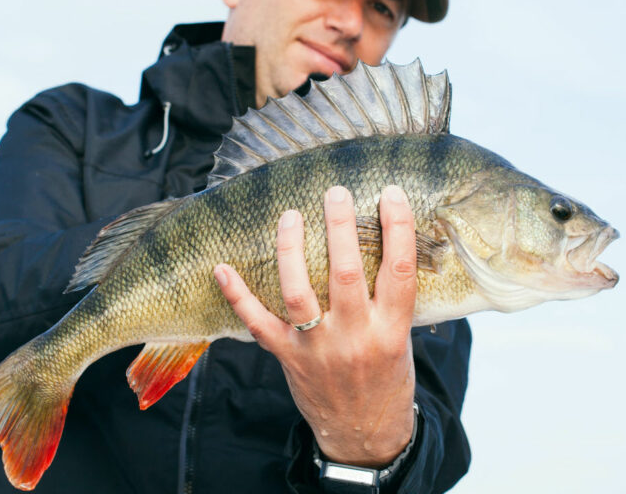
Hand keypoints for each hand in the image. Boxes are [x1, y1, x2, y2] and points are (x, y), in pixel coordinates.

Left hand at [214, 185, 417, 466]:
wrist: (365, 434)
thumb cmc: (387, 378)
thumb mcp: (403, 339)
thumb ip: (392, 298)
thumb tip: (388, 240)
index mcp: (392, 331)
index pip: (399, 272)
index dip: (397, 229)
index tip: (389, 193)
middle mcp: (355, 338)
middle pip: (346, 273)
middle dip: (339, 227)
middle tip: (334, 191)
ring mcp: (318, 349)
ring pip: (298, 292)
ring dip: (291, 250)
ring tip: (289, 215)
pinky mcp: (289, 358)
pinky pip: (258, 324)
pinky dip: (237, 295)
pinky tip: (222, 267)